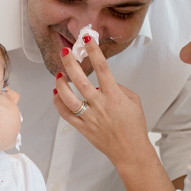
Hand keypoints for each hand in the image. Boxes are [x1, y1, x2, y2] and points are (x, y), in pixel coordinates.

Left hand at [54, 37, 154, 167]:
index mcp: (114, 96)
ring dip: (61, 84)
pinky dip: (58, 103)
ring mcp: (89, 117)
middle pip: (81, 81)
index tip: (87, 39)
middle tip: (65, 52)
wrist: (130, 151)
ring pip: (69, 98)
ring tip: (58, 74)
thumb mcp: (134, 101)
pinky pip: (66, 114)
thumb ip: (119, 88)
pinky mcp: (82, 127)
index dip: (94, 52)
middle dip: (71, 64)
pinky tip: (56, 93)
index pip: (102, 69)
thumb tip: (103, 83)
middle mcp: (100, 105)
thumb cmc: (134, 127)